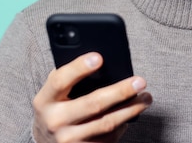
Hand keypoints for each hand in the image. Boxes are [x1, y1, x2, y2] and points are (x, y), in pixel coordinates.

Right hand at [32, 52, 152, 142]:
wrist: (45, 142)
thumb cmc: (55, 107)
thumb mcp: (53, 92)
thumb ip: (69, 77)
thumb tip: (100, 60)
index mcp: (45, 100)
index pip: (60, 81)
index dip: (79, 68)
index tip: (99, 57)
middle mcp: (55, 121)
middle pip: (93, 104)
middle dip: (120, 91)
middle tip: (140, 81)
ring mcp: (69, 140)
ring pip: (107, 123)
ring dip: (131, 109)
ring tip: (146, 98)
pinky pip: (109, 137)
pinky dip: (124, 124)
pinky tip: (132, 113)